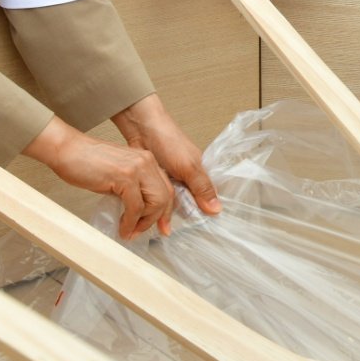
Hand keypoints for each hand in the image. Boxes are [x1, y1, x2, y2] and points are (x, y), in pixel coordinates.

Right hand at [24, 119, 174, 240]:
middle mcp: (146, 161)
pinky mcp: (124, 176)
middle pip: (165, 196)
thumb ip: (131, 187)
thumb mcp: (118, 174)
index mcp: (146, 160)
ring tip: (130, 231)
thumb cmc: (85, 162)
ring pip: (155, 202)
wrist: (67, 150)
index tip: (162, 227)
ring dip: (143, 223)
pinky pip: (136, 206)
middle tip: (140, 232)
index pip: (167, 188)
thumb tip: (137, 211)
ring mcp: (137, 168)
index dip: (166, 211)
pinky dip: (131, 222)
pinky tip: (122, 228)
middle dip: (156, 219)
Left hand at [113, 94, 220, 221]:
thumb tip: (217, 209)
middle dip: (181, 217)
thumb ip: (201, 188)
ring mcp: (170, 177)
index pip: (205, 198)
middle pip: (187, 202)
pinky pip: (157, 195)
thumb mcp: (189, 166)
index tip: (196, 230)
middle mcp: (185, 176)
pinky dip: (154, 204)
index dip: (202, 213)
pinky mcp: (154, 177)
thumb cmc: (168, 141)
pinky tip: (148, 213)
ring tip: (156, 228)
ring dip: (164, 212)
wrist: (142, 128)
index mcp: (198, 173)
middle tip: (169, 232)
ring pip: (171, 200)